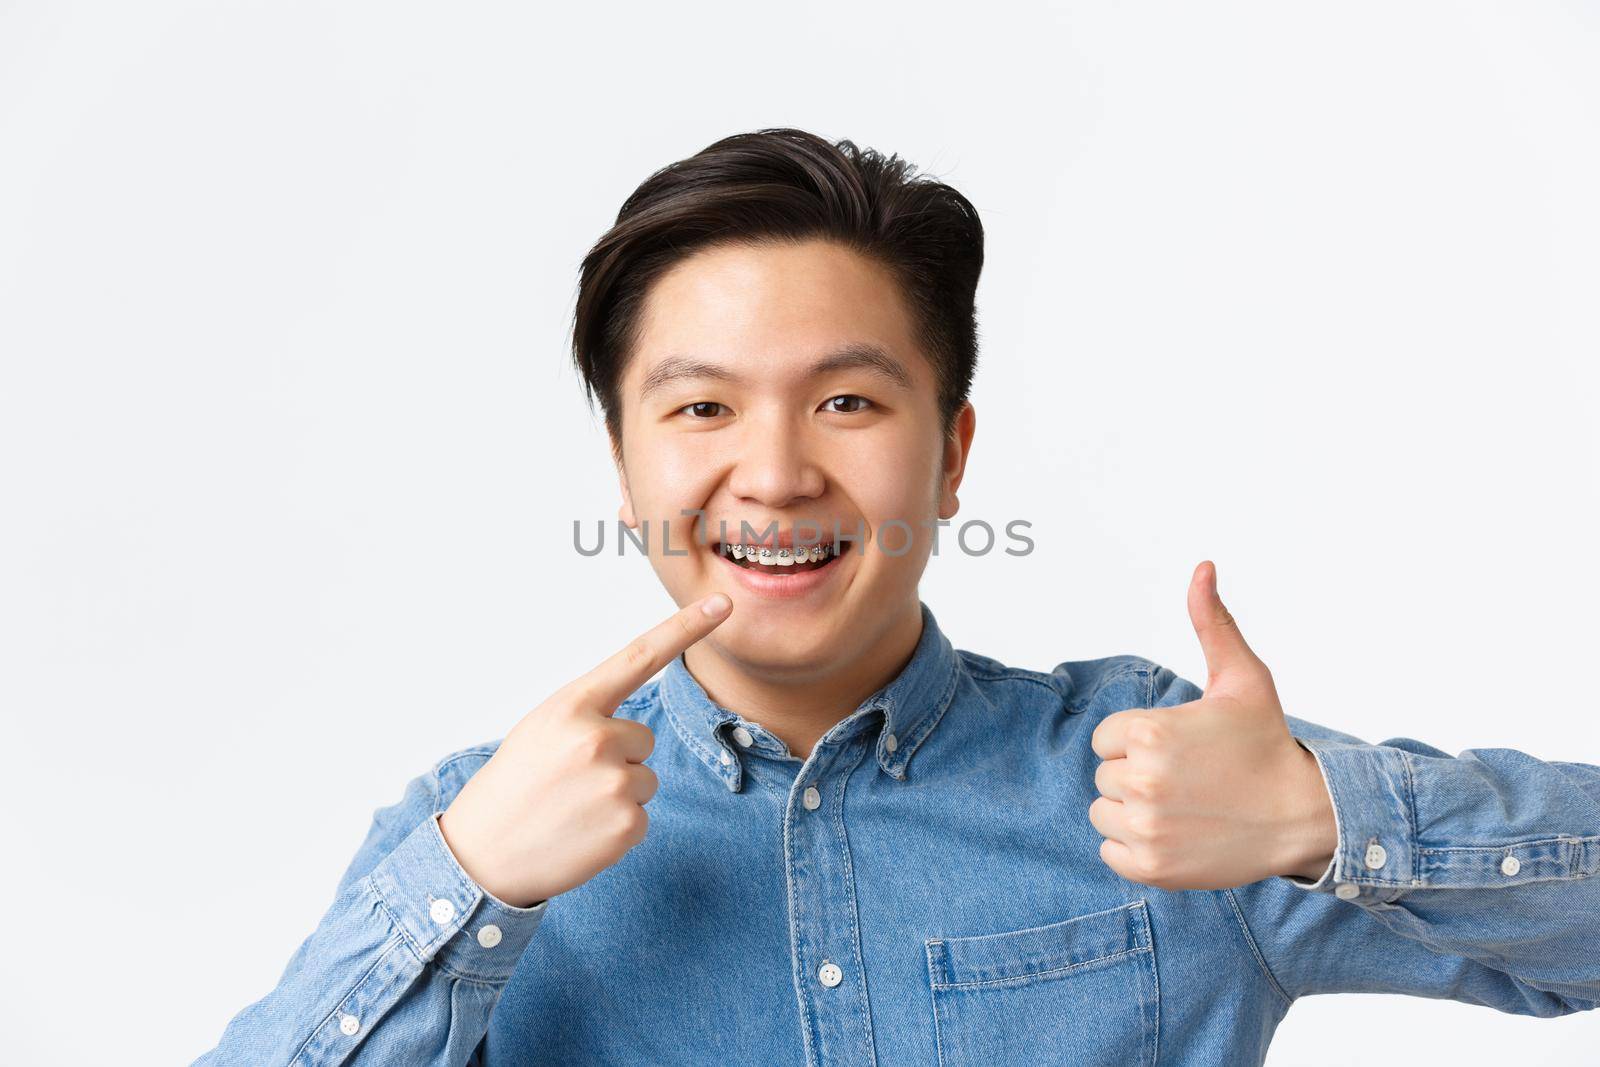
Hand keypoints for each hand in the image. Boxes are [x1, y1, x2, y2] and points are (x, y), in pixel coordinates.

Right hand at [438, 593, 733, 907]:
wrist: (481, 855)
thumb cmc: (513, 787)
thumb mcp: (542, 729)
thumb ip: (589, 715)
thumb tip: (634, 727)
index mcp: (573, 705)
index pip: (639, 657)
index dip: (686, 627)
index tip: (722, 604)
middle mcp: (597, 738)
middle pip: (643, 738)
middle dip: (617, 758)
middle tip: (570, 781)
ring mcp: (615, 783)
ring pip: (645, 778)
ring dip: (617, 794)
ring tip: (571, 808)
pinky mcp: (626, 824)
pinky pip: (641, 817)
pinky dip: (616, 829)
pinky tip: (580, 834)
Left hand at [1087, 561, 1336, 890]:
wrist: (1303, 816)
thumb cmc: (1267, 744)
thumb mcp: (1243, 678)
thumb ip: (1212, 622)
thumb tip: (1203, 568)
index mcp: (1148, 732)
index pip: (1108, 739)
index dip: (1140, 742)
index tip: (1182, 749)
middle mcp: (1140, 780)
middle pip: (1106, 776)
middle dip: (1139, 775)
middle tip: (1190, 779)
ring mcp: (1144, 828)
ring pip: (1105, 813)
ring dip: (1134, 811)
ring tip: (1184, 806)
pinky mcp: (1150, 867)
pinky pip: (1111, 851)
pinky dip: (1135, 847)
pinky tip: (1176, 834)